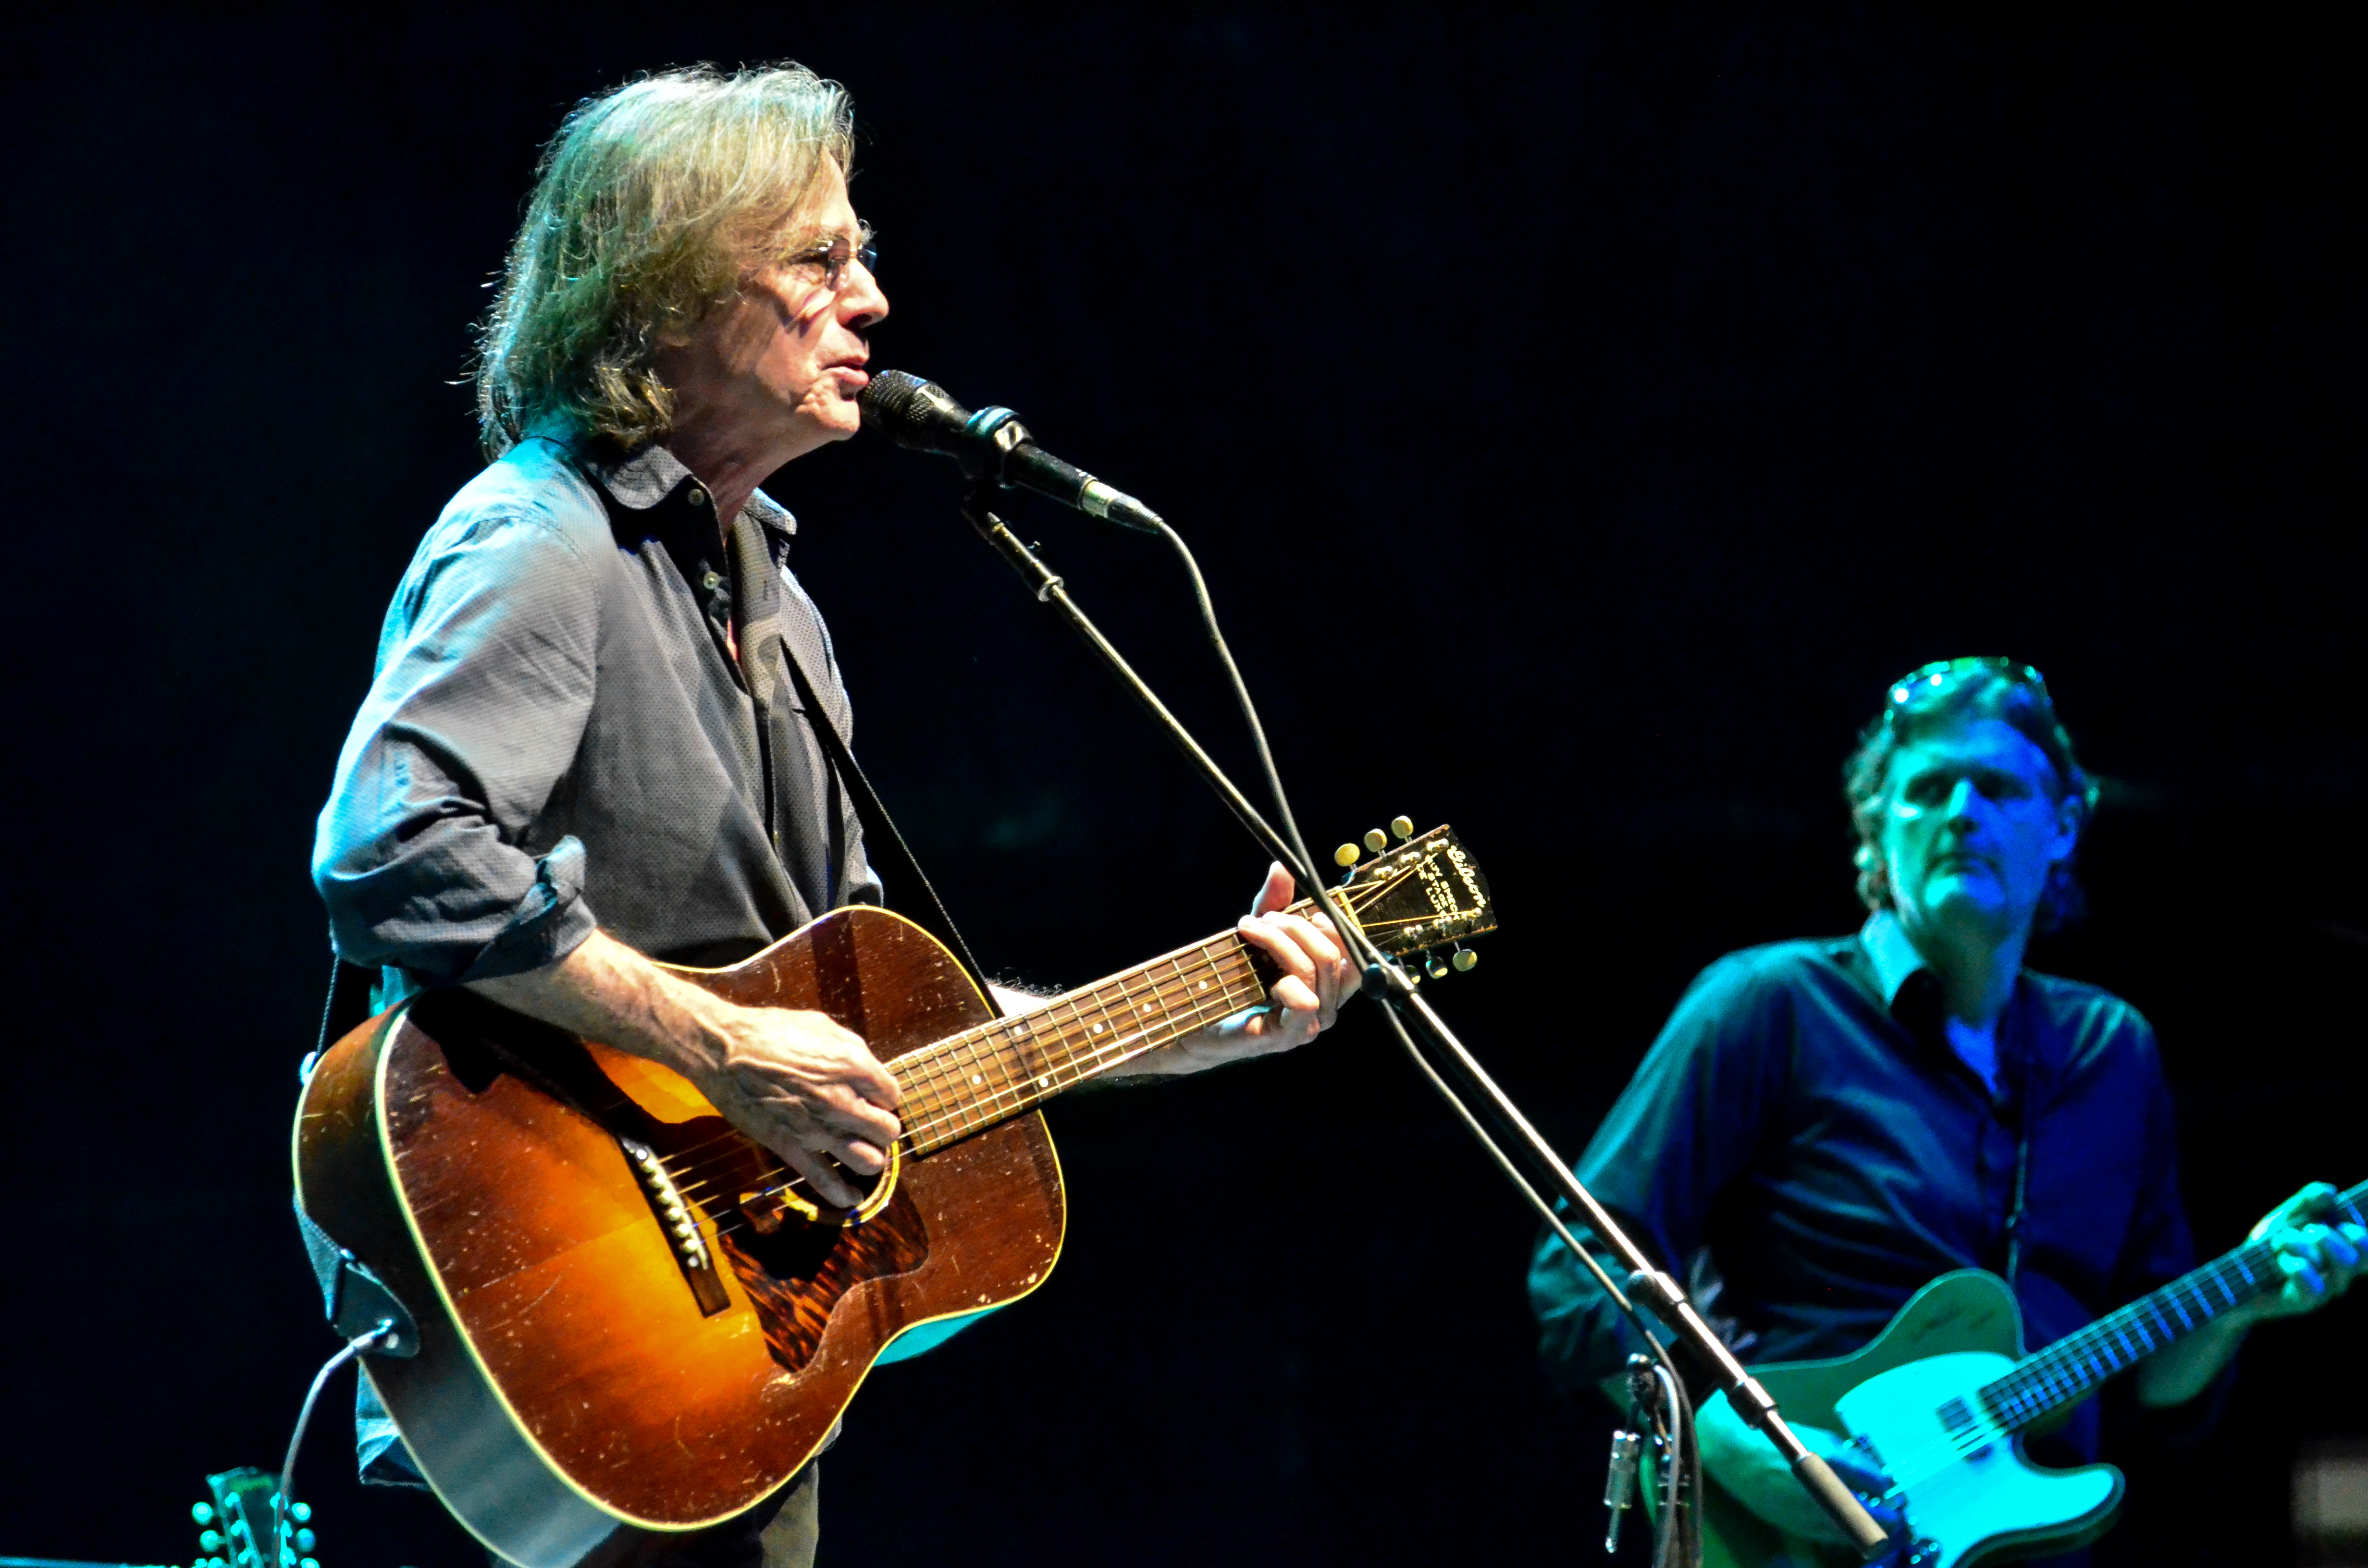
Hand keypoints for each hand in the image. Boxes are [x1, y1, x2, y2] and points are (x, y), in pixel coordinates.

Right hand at [696, 1004, 901, 1208]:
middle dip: (883, 1127)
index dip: (884, 1095)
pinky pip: (824, 1181)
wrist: (724, 1051)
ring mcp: (816, 1129)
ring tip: (861, 1149)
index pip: (893, 1095)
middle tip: (869, 1122)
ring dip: (870, 1158)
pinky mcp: (790, 1147)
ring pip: (868, 1161)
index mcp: (853, 1067)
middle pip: (888, 1131)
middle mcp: (841, 1102)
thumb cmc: (771, 1032)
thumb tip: (870, 1071)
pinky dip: (842, 1194)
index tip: (872, 1095)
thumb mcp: (822, 1026)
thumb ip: (854, 1051)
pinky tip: (850, 1196)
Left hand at [1123, 864, 1360, 1075]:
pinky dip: (1284, 980)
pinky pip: (1305, 1001)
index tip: (1291, 911)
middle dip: (1294, 926)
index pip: (1350, 948)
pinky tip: (1263, 978)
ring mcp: (1311, 1024)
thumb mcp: (1258, 935)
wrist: (1199, 1020)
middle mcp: (1328, 1006)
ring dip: (1279, 942)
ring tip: (1250, 932)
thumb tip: (1282, 867)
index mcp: (1328, 983)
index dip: (1327, 924)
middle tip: (1260, 919)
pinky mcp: (1289, 1037)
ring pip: (1313, 969)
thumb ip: (1275, 904)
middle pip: (1331, 953)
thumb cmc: (1234, 980)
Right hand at [1696, 1391, 1902, 1547]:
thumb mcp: (1818, 1437)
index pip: (1872, 1481)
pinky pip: (1828, 1536)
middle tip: (1898, 1518)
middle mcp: (1818, 1489)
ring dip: (1868, 1530)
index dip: (1887, 1487)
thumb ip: (1848, 1456)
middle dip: (1887, 1518)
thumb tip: (1875, 1474)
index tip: (1894, 1490)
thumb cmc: (1778, 1439)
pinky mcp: (1794, 1524)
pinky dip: (1843, 1534)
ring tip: (1879, 1527)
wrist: (1735, 1454)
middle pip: (1867, 1514)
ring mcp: (1806, 1510)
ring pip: (1849, 1531)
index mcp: (1826, 1460)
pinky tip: (1849, 1529)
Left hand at [2237, 1182, 2367, 1323]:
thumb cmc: (2270, 1244)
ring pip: (2337, 1265)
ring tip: (2281, 1240)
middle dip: (2331, 1237)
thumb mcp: (2287, 1217)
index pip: (2367, 1246)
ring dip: (2302, 1244)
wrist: (2240, 1273)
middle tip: (2309, 1230)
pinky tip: (2281, 1259)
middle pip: (2357, 1256)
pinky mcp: (2307, 1301)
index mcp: (2341, 1251)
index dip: (2361, 1234)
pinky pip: (2313, 1284)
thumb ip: (2308, 1201)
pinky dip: (2295, 1265)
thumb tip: (2331, 1192)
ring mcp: (2327, 1289)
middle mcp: (2340, 1272)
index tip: (2342, 1222)